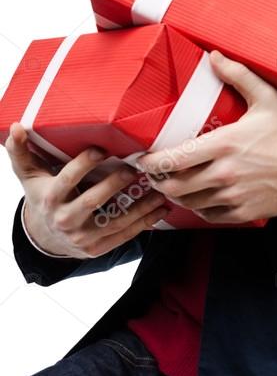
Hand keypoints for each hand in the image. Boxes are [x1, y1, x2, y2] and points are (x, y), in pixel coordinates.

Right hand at [4, 123, 169, 258]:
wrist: (47, 237)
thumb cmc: (44, 195)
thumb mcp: (30, 175)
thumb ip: (22, 151)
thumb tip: (16, 127)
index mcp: (51, 198)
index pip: (67, 180)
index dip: (83, 165)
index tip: (101, 149)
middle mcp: (65, 219)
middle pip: (92, 202)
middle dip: (113, 186)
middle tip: (133, 170)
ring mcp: (82, 236)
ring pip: (114, 221)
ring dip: (140, 206)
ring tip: (158, 189)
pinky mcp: (97, 248)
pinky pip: (124, 235)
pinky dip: (145, 223)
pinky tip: (161, 209)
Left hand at [135, 51, 276, 224]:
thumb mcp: (266, 98)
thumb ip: (237, 75)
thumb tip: (213, 56)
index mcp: (224, 144)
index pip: (174, 158)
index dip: (152, 162)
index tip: (144, 160)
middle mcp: (224, 173)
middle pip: (175, 185)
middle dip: (159, 181)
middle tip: (154, 175)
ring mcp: (233, 195)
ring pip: (190, 203)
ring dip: (178, 196)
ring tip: (174, 187)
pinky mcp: (244, 211)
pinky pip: (210, 216)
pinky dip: (200, 209)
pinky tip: (200, 200)